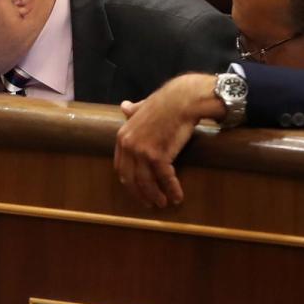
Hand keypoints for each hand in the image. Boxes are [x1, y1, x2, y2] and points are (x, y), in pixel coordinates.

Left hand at [115, 73, 223, 207]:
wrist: (182, 100)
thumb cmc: (165, 103)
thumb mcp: (143, 107)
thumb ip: (133, 111)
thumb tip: (124, 106)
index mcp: (122, 136)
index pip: (120, 167)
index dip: (129, 182)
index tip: (137, 189)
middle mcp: (129, 146)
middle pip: (130, 179)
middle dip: (139, 194)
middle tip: (148, 203)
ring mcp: (142, 151)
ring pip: (146, 183)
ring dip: (155, 196)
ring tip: (163, 203)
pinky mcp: (159, 155)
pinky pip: (165, 179)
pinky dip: (172, 190)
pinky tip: (178, 197)